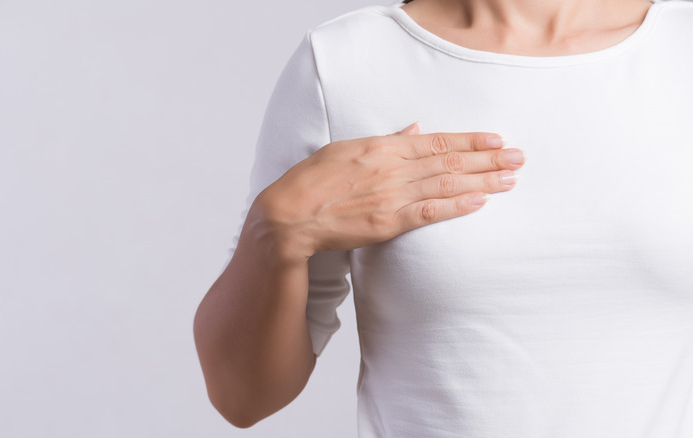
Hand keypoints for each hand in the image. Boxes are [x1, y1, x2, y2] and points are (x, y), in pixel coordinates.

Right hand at [251, 123, 524, 263]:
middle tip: (519, 158)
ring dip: (482, 181)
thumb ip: (384, 140)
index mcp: (381, 147)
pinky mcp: (387, 223)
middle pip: (449, 162)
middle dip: (488, 160)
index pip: (436, 141)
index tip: (496, 140)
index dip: (469, 141)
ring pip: (446, 185)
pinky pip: (429, 213)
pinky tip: (480, 202)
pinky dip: (456, 207)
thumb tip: (412, 129)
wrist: (290, 215)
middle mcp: (391, 169)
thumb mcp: (345, 149)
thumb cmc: (312, 180)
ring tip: (511, 179)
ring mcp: (391, 196)